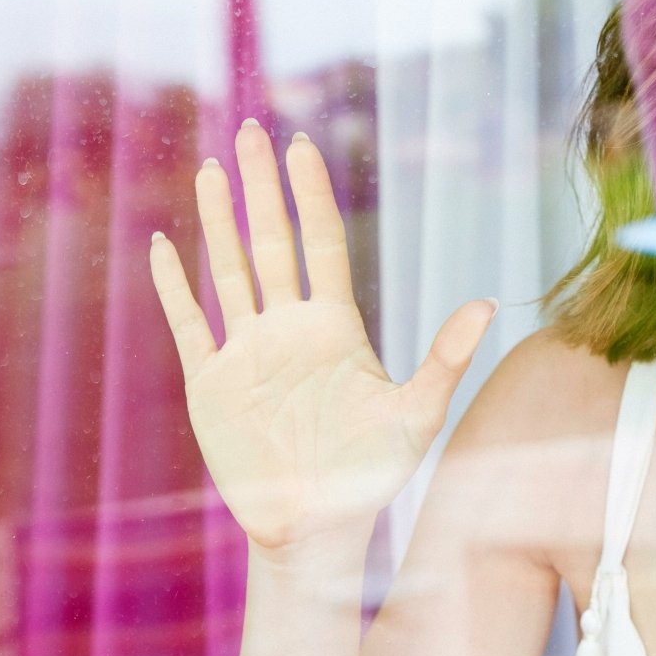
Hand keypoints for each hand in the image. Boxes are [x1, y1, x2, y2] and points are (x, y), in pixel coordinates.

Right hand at [149, 118, 498, 552]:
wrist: (318, 528)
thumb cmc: (373, 475)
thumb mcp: (418, 413)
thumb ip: (447, 356)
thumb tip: (490, 302)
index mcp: (335, 326)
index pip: (321, 242)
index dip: (310, 193)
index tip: (300, 144)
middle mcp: (288, 328)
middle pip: (271, 239)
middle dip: (260, 184)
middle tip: (249, 128)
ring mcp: (248, 352)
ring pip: (229, 269)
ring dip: (217, 219)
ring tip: (208, 167)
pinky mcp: (212, 384)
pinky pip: (189, 324)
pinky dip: (174, 285)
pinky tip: (164, 245)